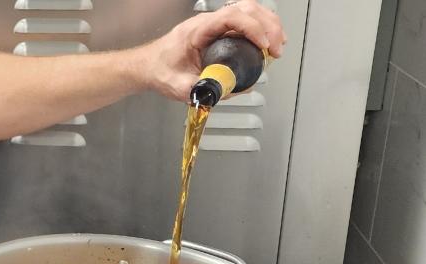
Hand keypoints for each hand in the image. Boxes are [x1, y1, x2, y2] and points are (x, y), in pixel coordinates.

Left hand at [135, 0, 286, 101]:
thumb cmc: (160, 71)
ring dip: (268, 25)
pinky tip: (268, 42)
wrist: (148, 66)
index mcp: (197, 30)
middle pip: (246, 9)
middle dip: (268, 26)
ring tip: (278, 46)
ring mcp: (214, 25)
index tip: (264, 46)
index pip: (231, 17)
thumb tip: (230, 91)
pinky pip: (245, 21)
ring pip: (249, 11)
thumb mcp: (180, 86)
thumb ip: (203, 90)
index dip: (253, 28)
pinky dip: (261, 28)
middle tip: (277, 49)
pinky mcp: (219, 32)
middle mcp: (208, 23)